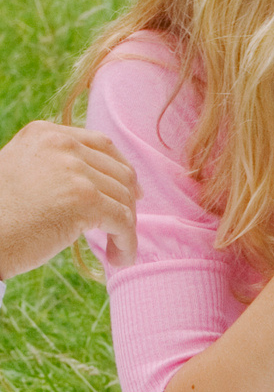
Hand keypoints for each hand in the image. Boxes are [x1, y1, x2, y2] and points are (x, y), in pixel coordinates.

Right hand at [0, 120, 137, 278]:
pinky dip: (126, 242)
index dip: (122, 168)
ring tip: (118, 248)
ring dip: (126, 226)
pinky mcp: (85, 201)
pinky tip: (120, 257)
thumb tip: (101, 176)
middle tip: (126, 222)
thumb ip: (55, 164)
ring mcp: (75, 171)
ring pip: (123, 198)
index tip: (132, 190)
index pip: (101, 145)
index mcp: (45, 134)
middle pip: (118, 171)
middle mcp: (62, 145)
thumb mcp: (22, 171)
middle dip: (127, 199)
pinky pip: (122, 221)